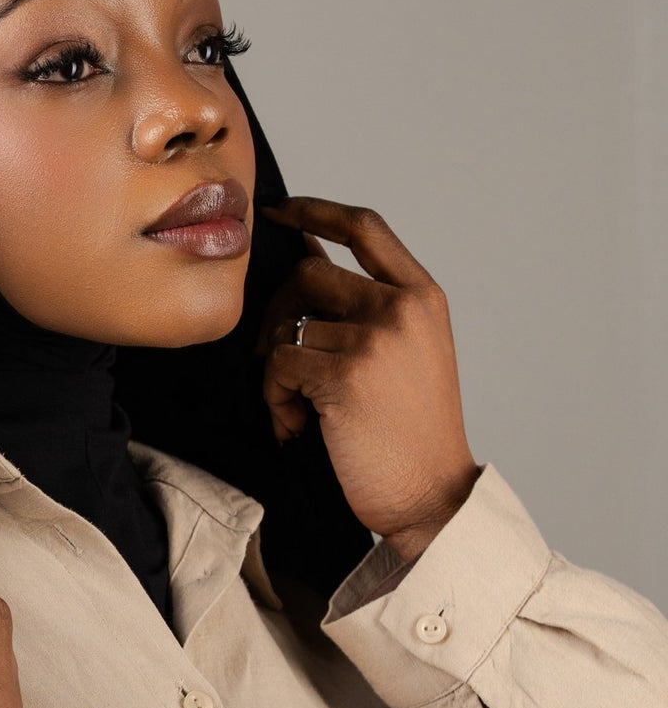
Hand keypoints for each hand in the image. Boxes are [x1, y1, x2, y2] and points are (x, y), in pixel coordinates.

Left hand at [253, 196, 480, 559]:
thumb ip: (369, 304)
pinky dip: (275, 400)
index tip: (278, 211)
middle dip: (276, 313)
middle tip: (275, 358)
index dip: (315, 210)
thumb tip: (306, 255)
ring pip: (286, 327)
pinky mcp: (344, 376)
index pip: (364, 226)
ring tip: (299, 410)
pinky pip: (277, 366)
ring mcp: (375, 340)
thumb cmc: (412, 433)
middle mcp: (402, 309)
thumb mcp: (408, 352)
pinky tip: (297, 428)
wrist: (432, 497)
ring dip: (276, 372)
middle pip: (309, 274)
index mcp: (423, 297)